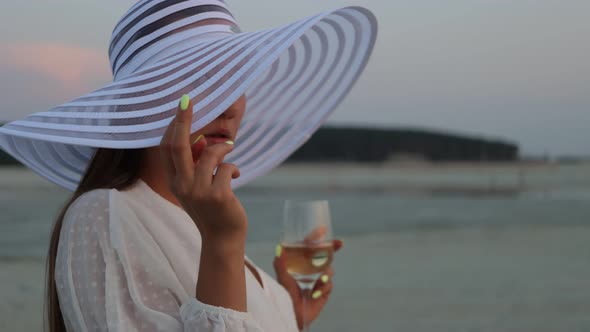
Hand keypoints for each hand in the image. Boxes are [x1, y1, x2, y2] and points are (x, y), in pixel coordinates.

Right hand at [159, 95, 246, 242]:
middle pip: (178, 146)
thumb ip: (196, 165)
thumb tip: (203, 139)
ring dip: (224, 148)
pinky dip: (233, 167)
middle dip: (183, 121)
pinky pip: (227, 168)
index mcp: (174, 181)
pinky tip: (235, 176)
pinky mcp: (218, 196)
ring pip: (210, 154)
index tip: (181, 105)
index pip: (166, 148)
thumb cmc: (211, 208)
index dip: (173, 126)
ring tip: (230, 151)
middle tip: (188, 100)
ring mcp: (199, 191)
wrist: (221, 239)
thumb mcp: (197, 186)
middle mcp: (182, 185)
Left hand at [274, 238, 342, 329]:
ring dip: (327, 273)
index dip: (318, 238)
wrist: (292, 314)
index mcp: (301, 263)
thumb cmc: (284, 295)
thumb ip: (280, 264)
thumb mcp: (282, 278)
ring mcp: (318, 280)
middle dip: (333, 248)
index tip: (324, 229)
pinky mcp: (324, 291)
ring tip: (323, 277)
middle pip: (325, 255)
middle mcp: (310, 270)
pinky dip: (323, 287)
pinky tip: (315, 292)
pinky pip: (329, 285)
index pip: (311, 247)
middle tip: (340, 243)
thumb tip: (278, 247)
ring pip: (329, 270)